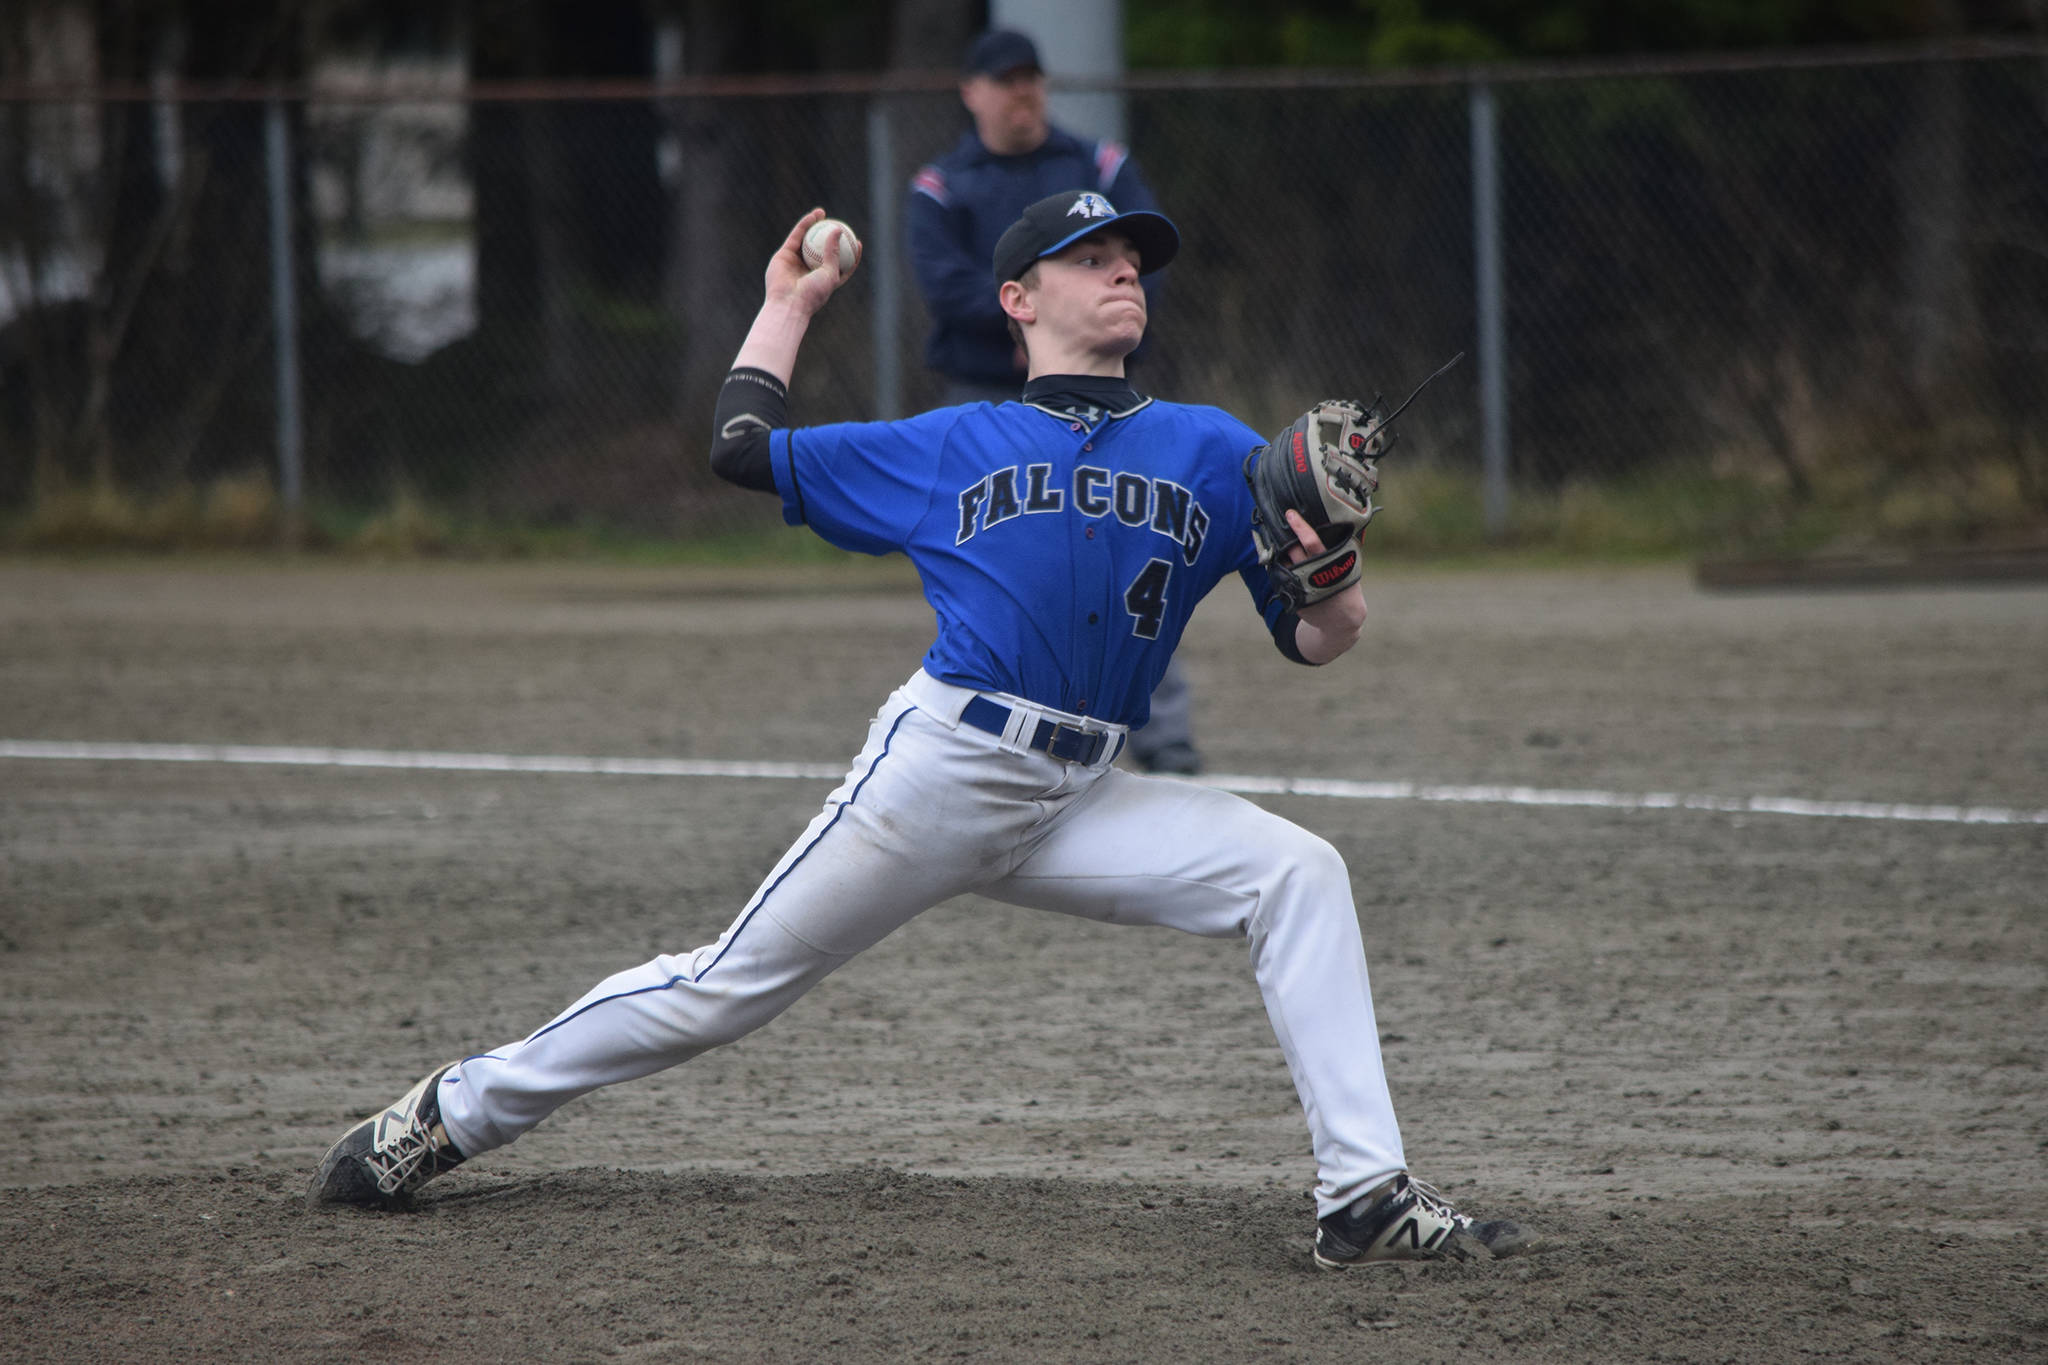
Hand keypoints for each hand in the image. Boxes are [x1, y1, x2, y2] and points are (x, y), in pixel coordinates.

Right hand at [764, 208, 861, 317]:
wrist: (788, 302)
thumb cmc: (813, 293)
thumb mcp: (830, 274)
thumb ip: (834, 253)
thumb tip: (839, 230)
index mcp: (824, 279)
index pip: (840, 264)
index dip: (849, 252)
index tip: (856, 241)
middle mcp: (809, 270)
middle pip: (822, 249)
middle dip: (830, 235)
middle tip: (838, 224)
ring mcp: (796, 262)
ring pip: (807, 241)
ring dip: (815, 226)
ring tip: (823, 213)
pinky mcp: (784, 255)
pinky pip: (796, 237)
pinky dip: (804, 226)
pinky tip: (812, 216)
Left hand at [1283, 510, 1365, 659]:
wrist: (1341, 619)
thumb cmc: (1345, 585)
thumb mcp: (1348, 565)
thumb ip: (1340, 546)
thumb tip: (1340, 522)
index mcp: (1329, 563)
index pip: (1311, 541)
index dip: (1300, 527)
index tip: (1290, 514)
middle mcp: (1312, 573)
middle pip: (1291, 549)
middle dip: (1282, 535)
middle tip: (1274, 521)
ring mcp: (1300, 586)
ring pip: (1282, 562)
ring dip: (1276, 550)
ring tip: (1272, 536)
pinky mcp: (1291, 596)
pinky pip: (1278, 576)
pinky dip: (1275, 565)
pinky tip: (1274, 556)